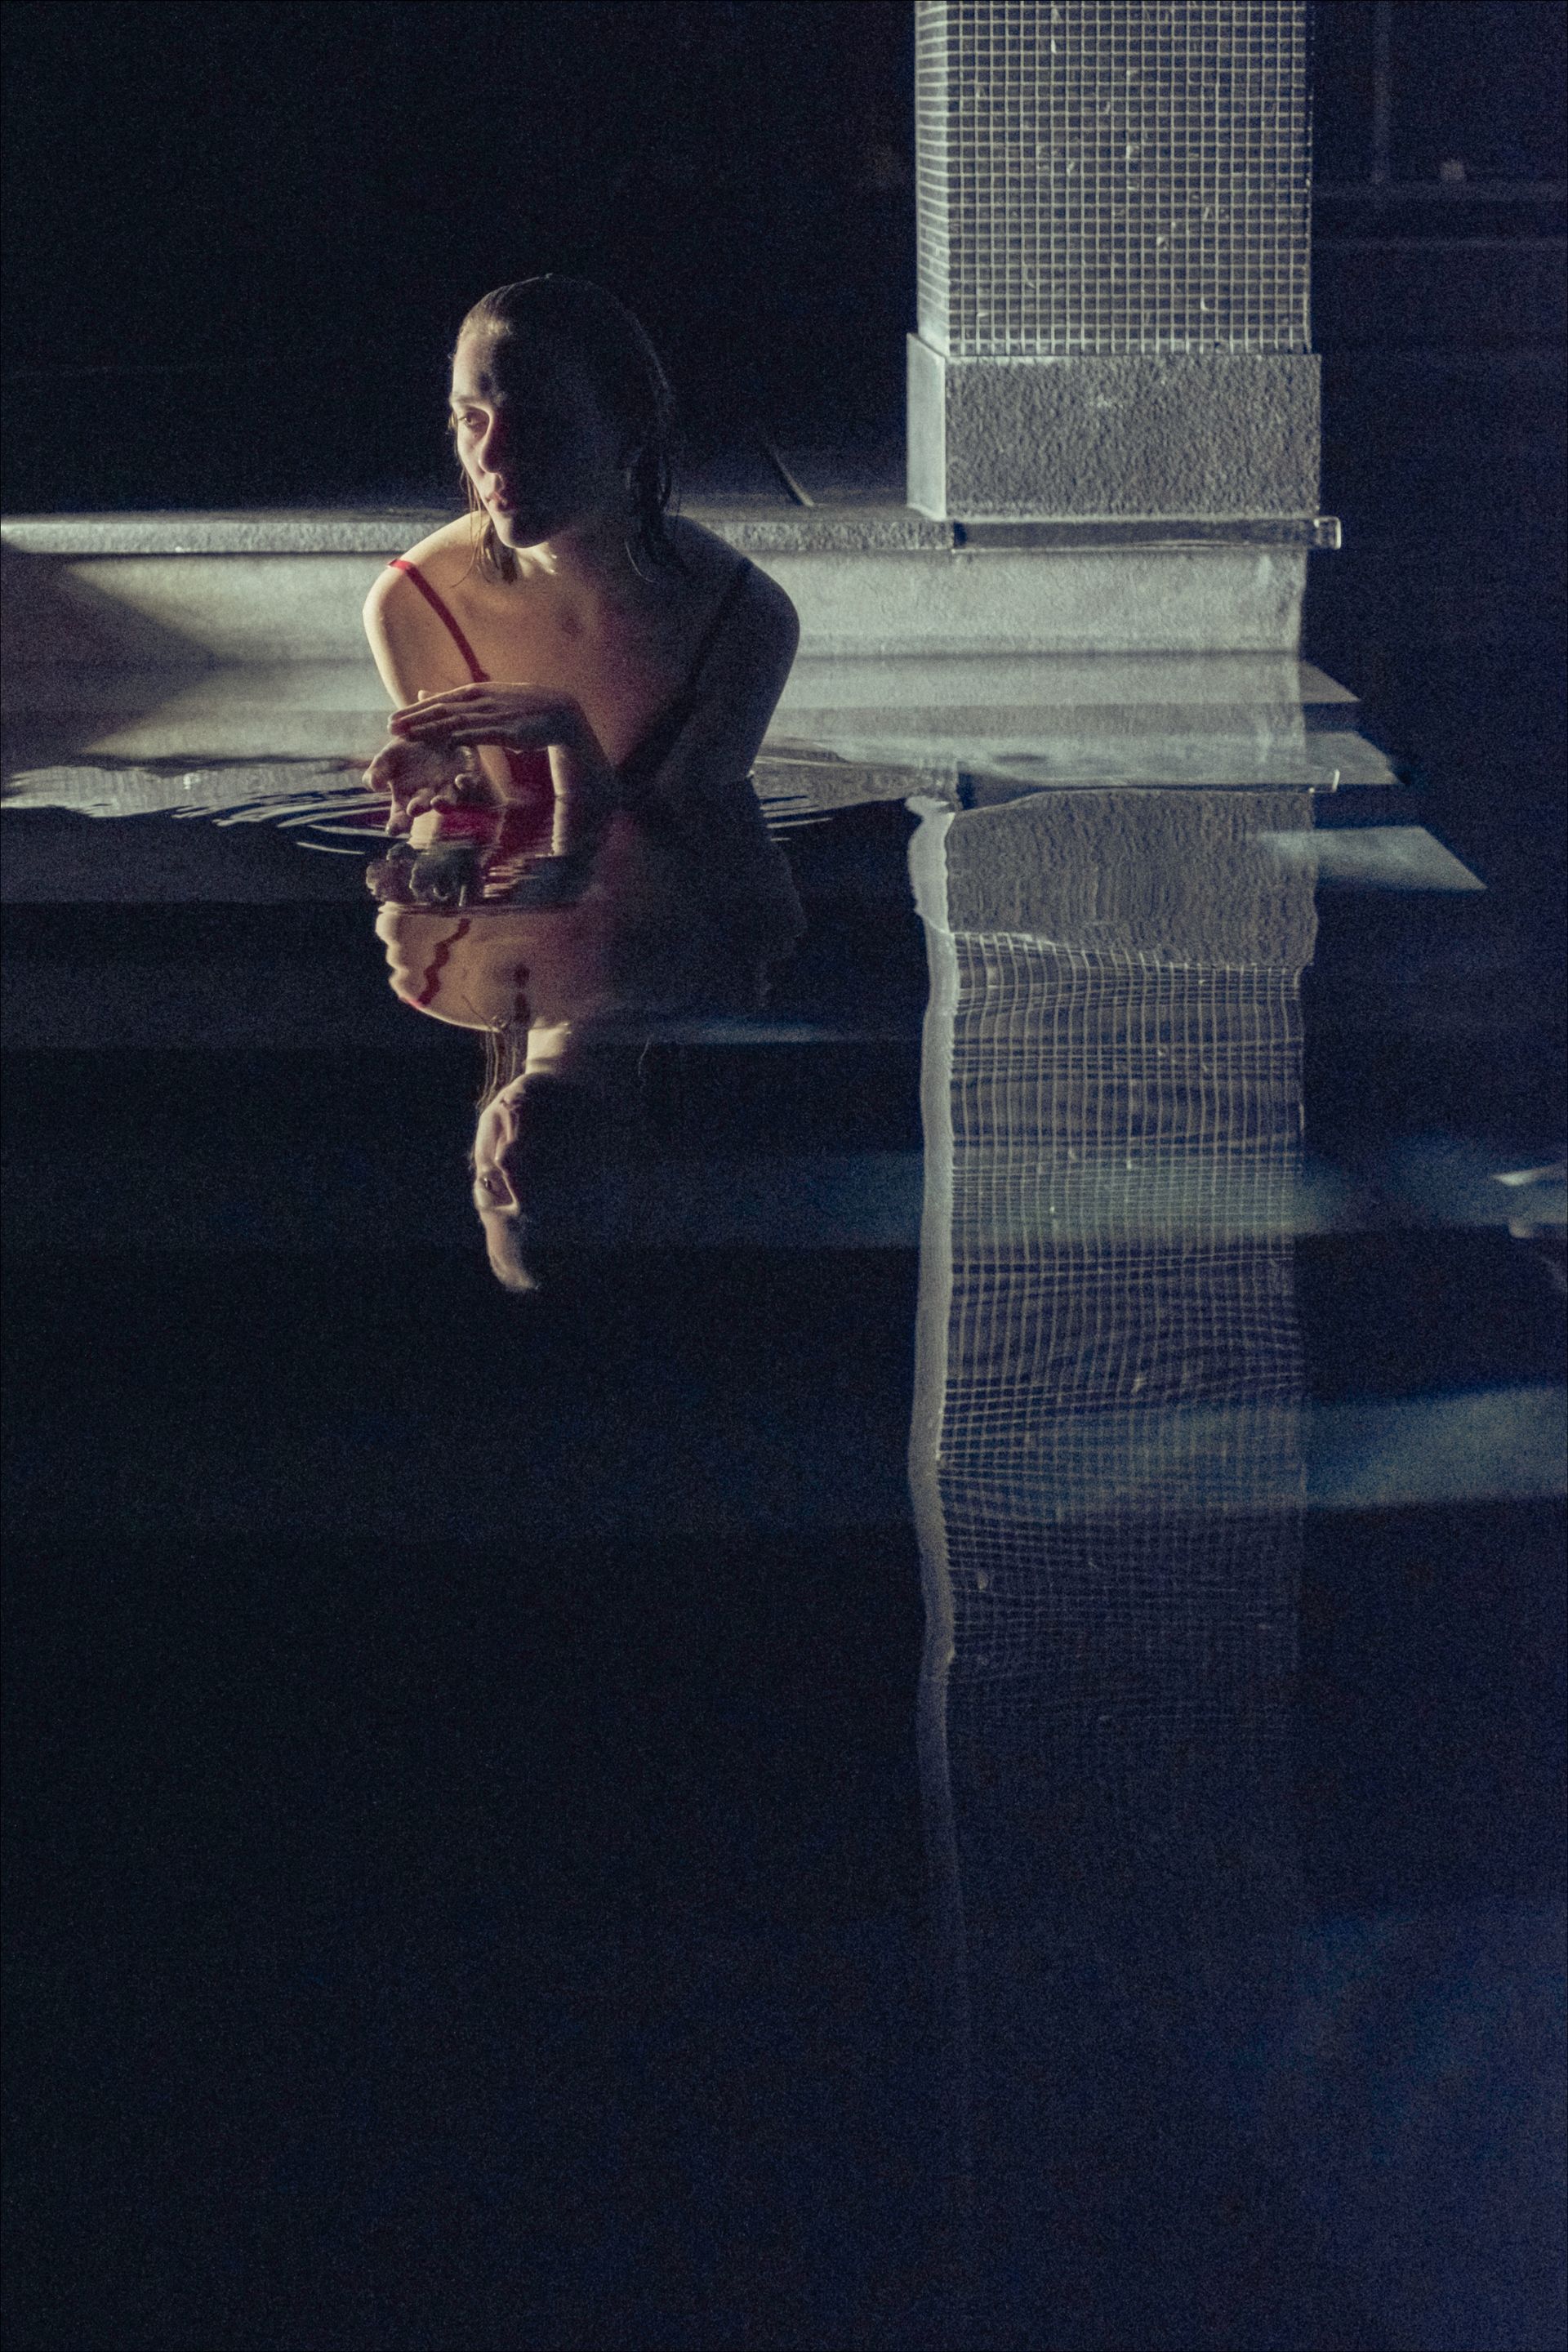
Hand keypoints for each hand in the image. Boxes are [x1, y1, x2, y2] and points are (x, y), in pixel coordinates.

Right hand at [366, 734, 493, 835]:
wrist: (432, 729)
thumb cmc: (406, 750)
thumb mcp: (386, 757)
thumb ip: (377, 772)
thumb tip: (374, 785)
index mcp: (407, 797)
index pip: (400, 816)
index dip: (397, 823)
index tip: (392, 830)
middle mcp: (429, 795)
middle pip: (424, 807)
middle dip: (418, 808)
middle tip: (412, 809)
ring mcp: (449, 786)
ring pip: (449, 800)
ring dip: (443, 803)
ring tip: (436, 802)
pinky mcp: (467, 771)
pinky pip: (470, 781)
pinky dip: (466, 782)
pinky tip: (459, 781)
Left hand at [388, 681, 584, 754]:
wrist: (560, 712)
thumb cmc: (524, 709)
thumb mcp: (491, 699)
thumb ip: (463, 700)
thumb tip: (435, 695)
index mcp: (476, 692)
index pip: (439, 702)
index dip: (415, 711)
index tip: (394, 719)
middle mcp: (480, 700)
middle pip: (440, 710)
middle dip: (414, 718)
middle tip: (389, 726)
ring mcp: (492, 714)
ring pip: (454, 721)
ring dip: (428, 728)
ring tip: (405, 735)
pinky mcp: (505, 729)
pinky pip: (476, 734)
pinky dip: (457, 738)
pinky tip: (440, 744)